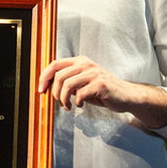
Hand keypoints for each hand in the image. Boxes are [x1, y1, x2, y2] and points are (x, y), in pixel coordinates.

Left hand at [38, 56, 166, 127]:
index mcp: (80, 61)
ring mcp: (94, 73)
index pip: (55, 64)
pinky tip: (80, 105)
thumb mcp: (83, 82)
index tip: (41, 90)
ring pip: (67, 85)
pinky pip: (80, 94)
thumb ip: (69, 81)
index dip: (44, 77)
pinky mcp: (101, 84)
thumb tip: (49, 86)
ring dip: (64, 99)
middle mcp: (86, 64)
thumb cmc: (102, 91)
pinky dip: (77, 102)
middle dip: (54, 92)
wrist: (125, 96)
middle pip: (59, 76)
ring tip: (68, 106)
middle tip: (59, 102)